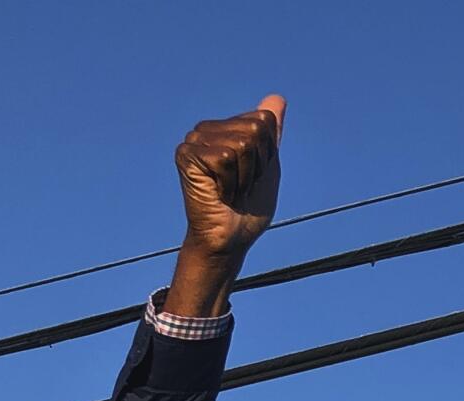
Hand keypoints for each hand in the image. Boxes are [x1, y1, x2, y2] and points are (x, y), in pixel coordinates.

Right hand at [175, 95, 286, 258]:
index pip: (264, 120)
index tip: (255, 175)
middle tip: (242, 186)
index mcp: (227, 128)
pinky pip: (225, 157)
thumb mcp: (268, 166)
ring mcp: (194, 140)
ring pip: (241, 144)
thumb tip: (277, 98)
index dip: (268, 154)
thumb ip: (271, 134)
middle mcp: (208, 129)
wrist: (231, 238)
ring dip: (245, 176)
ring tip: (231, 190)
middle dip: (258, 164)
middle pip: (255, 130)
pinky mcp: (186, 154)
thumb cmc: (249, 208)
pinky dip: (230, 182)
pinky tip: (219, 193)